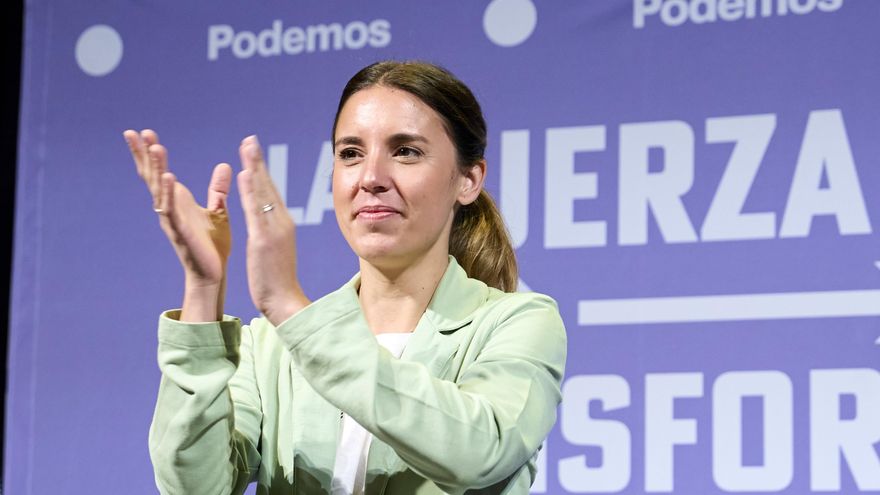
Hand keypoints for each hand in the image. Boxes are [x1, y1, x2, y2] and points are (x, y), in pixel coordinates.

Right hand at [124, 129, 231, 320]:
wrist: (213, 273)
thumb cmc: (212, 245)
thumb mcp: (217, 210)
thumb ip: (217, 189)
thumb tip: (224, 166)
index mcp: (177, 201)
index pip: (159, 172)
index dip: (150, 154)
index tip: (144, 131)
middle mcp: (168, 208)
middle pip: (152, 177)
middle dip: (144, 155)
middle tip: (134, 132)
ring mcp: (171, 220)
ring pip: (159, 190)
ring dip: (157, 168)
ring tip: (155, 147)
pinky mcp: (180, 232)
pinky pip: (171, 210)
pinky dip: (169, 193)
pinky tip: (168, 177)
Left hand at [237, 135, 309, 325]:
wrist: (284, 301)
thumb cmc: (277, 279)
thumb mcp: (273, 249)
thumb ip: (270, 230)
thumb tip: (266, 217)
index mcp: (282, 225)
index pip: (270, 193)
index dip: (261, 170)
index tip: (253, 151)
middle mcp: (281, 223)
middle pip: (268, 186)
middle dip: (258, 161)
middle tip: (250, 139)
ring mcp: (274, 230)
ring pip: (263, 194)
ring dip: (255, 168)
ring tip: (247, 147)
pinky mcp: (263, 240)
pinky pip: (256, 211)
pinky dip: (251, 191)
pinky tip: (245, 174)